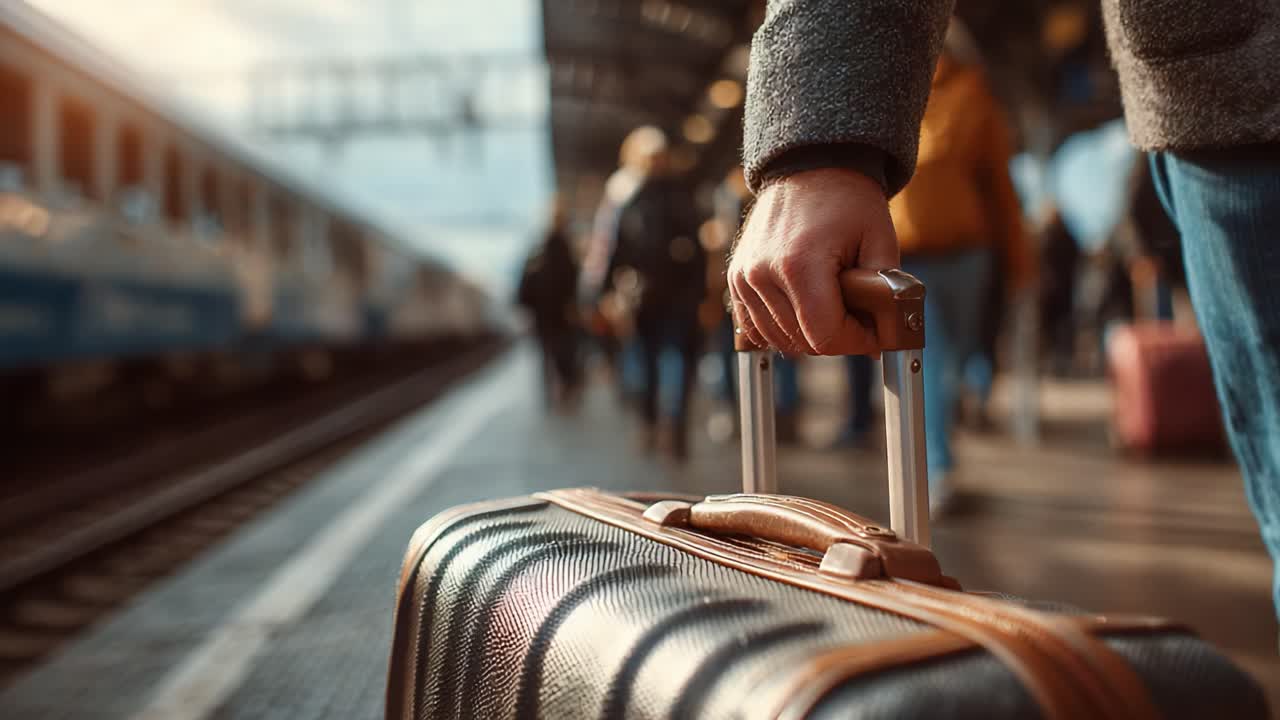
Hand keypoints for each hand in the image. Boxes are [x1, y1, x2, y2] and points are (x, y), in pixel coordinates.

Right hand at [728, 168, 899, 355]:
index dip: (855, 341)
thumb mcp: (881, 240)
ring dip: (808, 335)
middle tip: (858, 318)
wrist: (810, 169)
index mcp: (799, 265)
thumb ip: (884, 291)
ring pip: (779, 339)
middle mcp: (763, 274)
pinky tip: (803, 314)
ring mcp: (744, 278)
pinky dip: (780, 329)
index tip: (872, 333)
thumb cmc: (849, 203)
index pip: (824, 336)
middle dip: (836, 337)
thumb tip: (882, 334)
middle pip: (802, 342)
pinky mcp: (736, 279)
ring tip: (832, 309)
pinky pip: (755, 327)